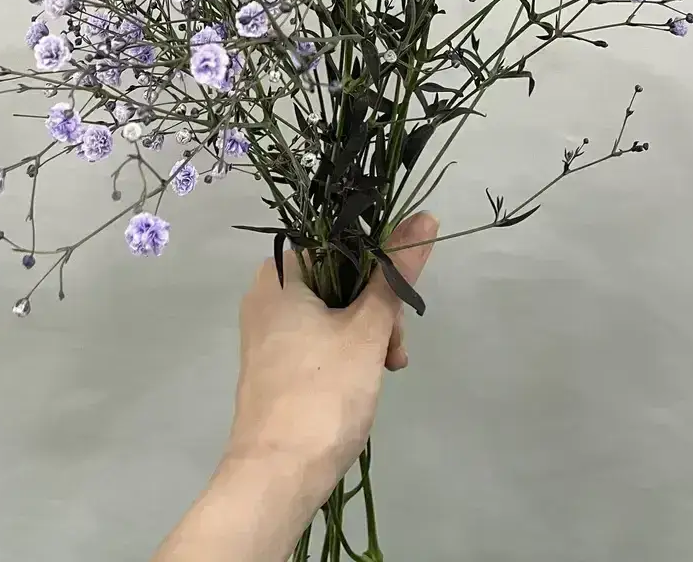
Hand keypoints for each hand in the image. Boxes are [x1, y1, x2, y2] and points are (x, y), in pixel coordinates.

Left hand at [220, 212, 438, 509]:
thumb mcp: (369, 329)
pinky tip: (365, 382)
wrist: (276, 477)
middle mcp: (267, 294)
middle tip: (393, 354)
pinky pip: (318, 340)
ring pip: (334, 313)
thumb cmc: (322, 393)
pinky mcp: (273, 365)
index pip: (343, 243)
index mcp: (280, 273)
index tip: (398, 310)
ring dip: (368, 337)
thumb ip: (397, 273)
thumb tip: (425, 216)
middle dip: (378, 313)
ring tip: (384, 373)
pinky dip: (346, 354)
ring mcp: (267, 332)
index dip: (379, 271)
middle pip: (341, 280)